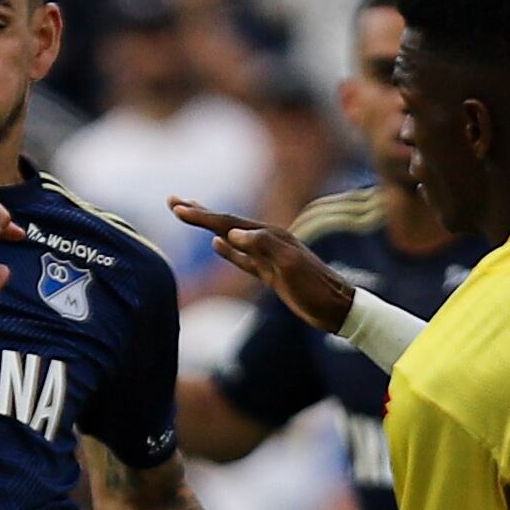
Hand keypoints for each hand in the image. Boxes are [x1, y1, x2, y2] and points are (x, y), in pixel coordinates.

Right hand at [169, 198, 355, 333]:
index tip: (176, 207)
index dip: (201, 215)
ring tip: (190, 214)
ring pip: (231, 237)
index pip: (228, 222)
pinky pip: (242, 258)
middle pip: (226, 222)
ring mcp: (267, 257)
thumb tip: (231, 233)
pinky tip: (217, 245)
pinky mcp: (270, 273)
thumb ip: (263, 245)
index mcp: (269, 236)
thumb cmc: (315, 287)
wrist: (337, 308)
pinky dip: (227, 250)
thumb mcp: (290, 265)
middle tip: (172, 200)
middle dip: (199, 212)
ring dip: (209, 226)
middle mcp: (267, 241)